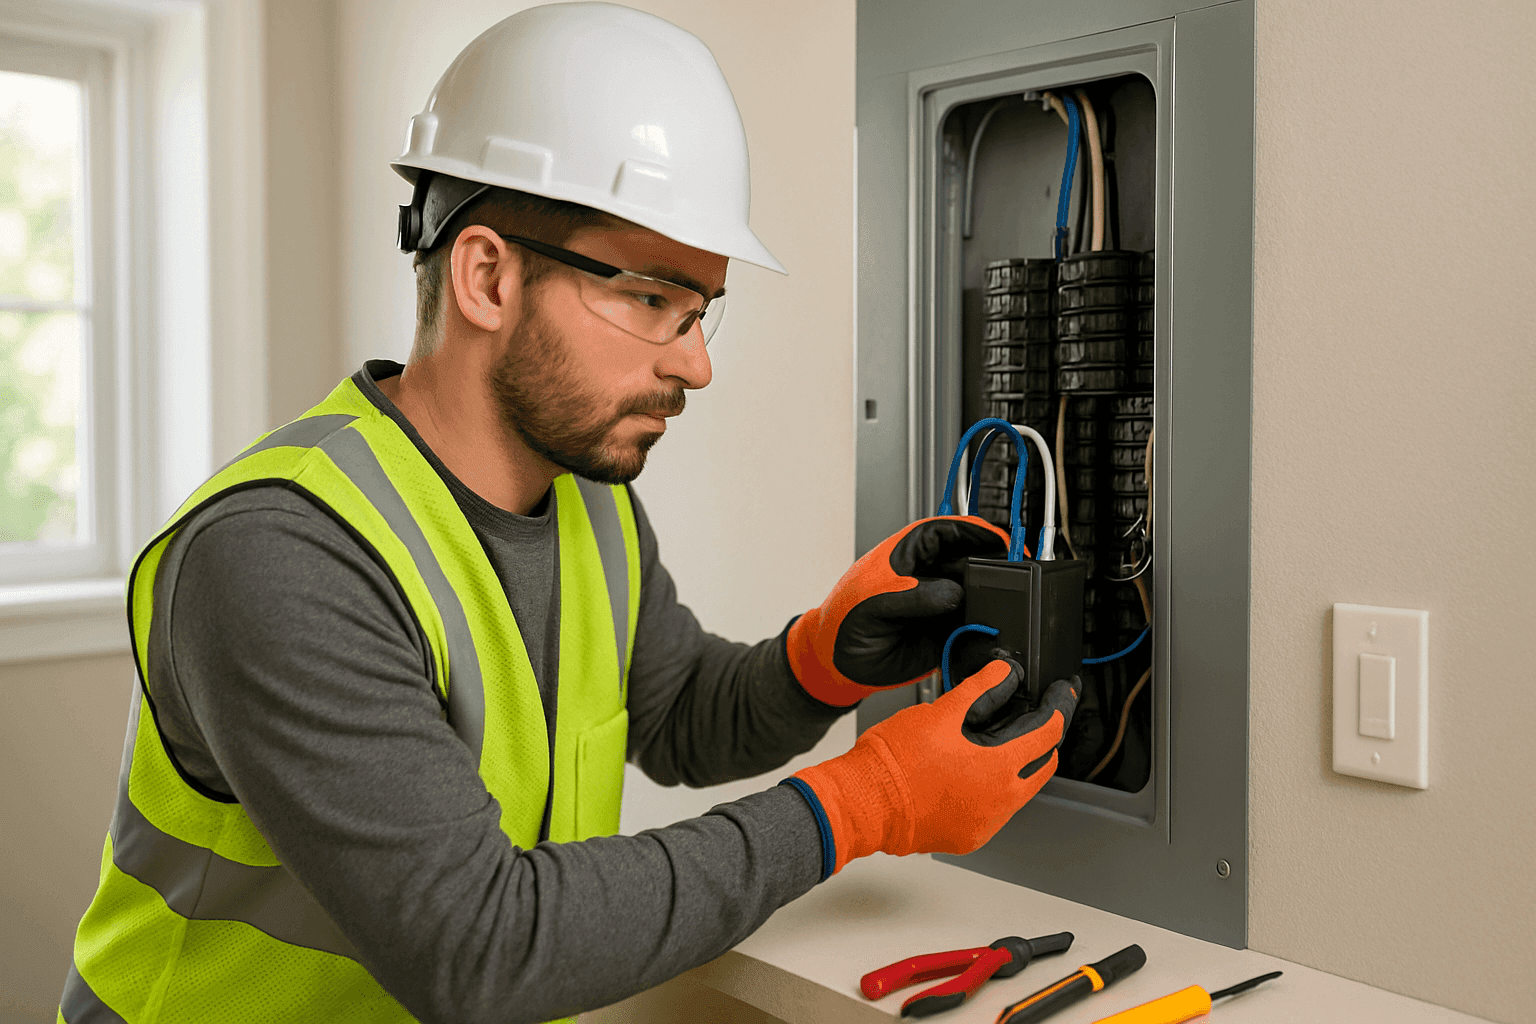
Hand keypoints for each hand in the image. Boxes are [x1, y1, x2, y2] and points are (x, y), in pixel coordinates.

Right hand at [785, 657, 1078, 876]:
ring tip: (991, 743)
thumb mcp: (941, 710)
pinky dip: (991, 790)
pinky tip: (969, 774)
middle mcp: (1001, 801)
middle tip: (1031, 716)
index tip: (1061, 694)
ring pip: (1019, 790)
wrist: (864, 803)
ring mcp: (986, 823)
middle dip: (1043, 739)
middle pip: (1042, 765)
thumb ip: (981, 688)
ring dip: (1016, 765)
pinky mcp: (968, 837)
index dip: (1059, 706)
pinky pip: (994, 811)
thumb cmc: (894, 761)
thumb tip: (1005, 672)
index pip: (1049, 732)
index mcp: (1000, 766)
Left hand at [786, 516, 1009, 706]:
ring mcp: (942, 603)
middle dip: (996, 567)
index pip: (952, 530)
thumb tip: (953, 593)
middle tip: (1016, 578)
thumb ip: (913, 596)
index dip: (981, 533)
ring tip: (1005, 608)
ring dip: (995, 600)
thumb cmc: (843, 624)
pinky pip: (976, 626)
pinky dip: (988, 628)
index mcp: (910, 552)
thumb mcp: (872, 602)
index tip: (1004, 543)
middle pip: (975, 560)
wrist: (837, 667)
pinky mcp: (949, 632)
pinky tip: (992, 631)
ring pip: (981, 593)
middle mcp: (932, 574)